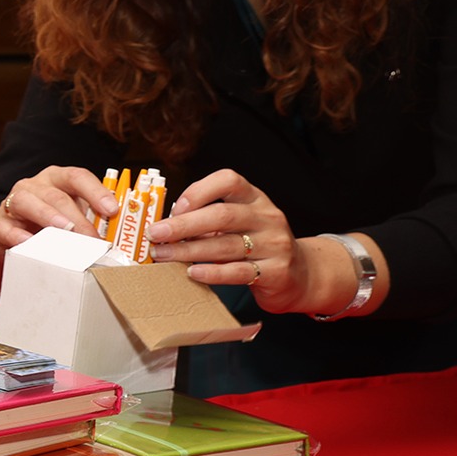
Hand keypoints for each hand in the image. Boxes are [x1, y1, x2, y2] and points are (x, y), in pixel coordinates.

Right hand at [0, 165, 118, 294]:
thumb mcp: (70, 215)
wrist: (9, 235)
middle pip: (56, 195)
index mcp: (57, 179)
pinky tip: (29, 243)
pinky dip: (17, 236)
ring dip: (48, 216)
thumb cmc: (48, 224)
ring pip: (28, 202)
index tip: (112, 209)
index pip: (77, 177)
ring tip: (65, 231)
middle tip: (94, 239)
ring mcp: (13, 203)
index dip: (95, 191)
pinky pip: (6, 228)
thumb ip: (90, 219)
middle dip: (78, 218)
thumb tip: (120, 235)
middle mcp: (34, 186)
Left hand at [148, 168, 311, 312]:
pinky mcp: (276, 272)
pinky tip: (193, 272)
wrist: (300, 274)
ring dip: (189, 250)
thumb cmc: (257, 245)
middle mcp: (267, 217)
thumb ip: (209, 220)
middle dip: (184, 225)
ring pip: (226, 245)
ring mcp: (274, 244)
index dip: (198, 191)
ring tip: (163, 256)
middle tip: (156, 234)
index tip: (174, 208)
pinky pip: (238, 271)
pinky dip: (212, 272)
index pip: (229, 180)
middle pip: (222, 215)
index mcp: (254, 198)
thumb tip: (165, 224)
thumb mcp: (239, 224)